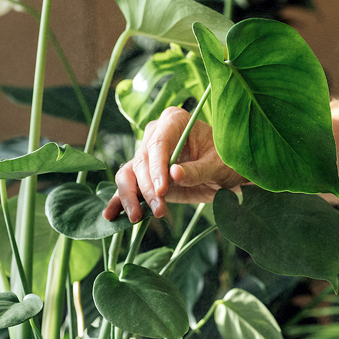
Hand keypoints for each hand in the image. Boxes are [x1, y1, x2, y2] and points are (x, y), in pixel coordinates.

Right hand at [103, 106, 243, 222]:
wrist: (227, 173)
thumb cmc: (226, 161)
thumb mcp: (218, 166)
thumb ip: (197, 170)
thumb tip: (174, 174)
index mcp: (175, 121)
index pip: (158, 144)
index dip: (156, 168)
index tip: (162, 190)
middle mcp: (156, 134)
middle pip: (141, 161)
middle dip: (147, 188)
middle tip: (159, 210)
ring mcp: (148, 155)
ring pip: (129, 174)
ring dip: (130, 197)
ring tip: (138, 217)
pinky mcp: (145, 175)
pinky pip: (128, 186)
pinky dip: (119, 200)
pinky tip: (111, 215)